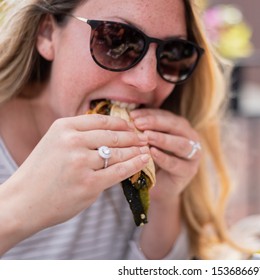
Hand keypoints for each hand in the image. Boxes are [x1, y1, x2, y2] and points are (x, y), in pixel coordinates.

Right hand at [3, 114, 150, 232]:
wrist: (23, 202)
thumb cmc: (42, 172)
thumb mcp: (54, 142)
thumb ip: (79, 134)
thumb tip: (111, 130)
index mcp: (63, 127)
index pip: (102, 120)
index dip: (121, 124)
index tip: (132, 127)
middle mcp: (72, 142)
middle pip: (113, 136)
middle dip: (132, 137)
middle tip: (144, 138)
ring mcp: (81, 163)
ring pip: (118, 154)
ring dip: (135, 151)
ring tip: (145, 149)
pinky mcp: (89, 184)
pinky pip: (119, 172)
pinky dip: (135, 165)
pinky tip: (144, 161)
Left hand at [130, 109, 201, 201]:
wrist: (159, 189)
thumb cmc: (151, 161)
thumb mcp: (148, 142)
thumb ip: (143, 130)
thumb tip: (127, 116)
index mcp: (180, 127)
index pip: (165, 115)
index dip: (149, 114)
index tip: (132, 115)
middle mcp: (190, 138)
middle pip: (176, 126)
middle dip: (156, 123)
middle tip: (138, 124)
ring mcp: (193, 155)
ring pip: (180, 144)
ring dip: (163, 139)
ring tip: (146, 137)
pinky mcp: (189, 171)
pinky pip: (176, 163)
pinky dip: (164, 158)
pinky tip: (152, 153)